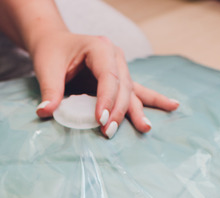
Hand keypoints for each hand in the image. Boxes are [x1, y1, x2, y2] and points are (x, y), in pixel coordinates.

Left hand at [29, 31, 178, 137]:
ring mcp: (121, 67)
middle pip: (123, 87)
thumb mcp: (46, 68)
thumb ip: (49, 90)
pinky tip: (173, 106)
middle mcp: (115, 56)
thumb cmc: (52, 52)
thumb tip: (45, 112)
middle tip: (108, 132)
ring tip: (146, 128)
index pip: (108, 77)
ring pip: (132, 92)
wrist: (54, 43)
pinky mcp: (121, 79)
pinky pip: (138, 92)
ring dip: (137, 111)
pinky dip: (153, 100)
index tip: (100, 120)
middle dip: (118, 111)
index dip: (106, 100)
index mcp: (100, 47)